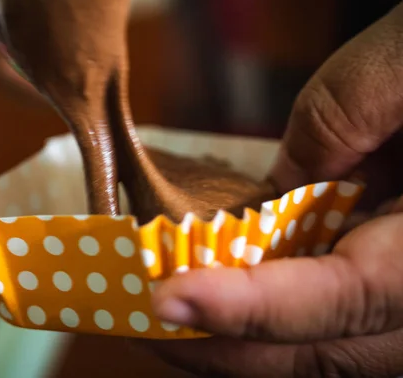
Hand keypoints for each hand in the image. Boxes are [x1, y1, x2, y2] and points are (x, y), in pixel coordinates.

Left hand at [144, 2, 402, 376]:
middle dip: (221, 344)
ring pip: (328, 355)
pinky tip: (223, 295)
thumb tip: (267, 190)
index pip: (340, 297)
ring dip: (240, 343)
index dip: (246, 305)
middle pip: (323, 353)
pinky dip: (273, 323)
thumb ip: (335, 124)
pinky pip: (339, 331)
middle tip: (138, 318)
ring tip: (164, 318)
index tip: (163, 297)